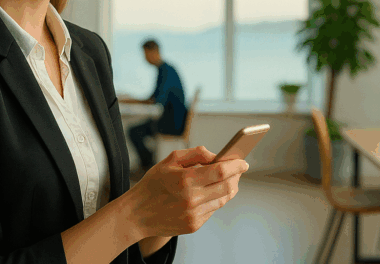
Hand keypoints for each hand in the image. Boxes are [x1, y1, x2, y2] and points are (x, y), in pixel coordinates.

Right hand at [125, 146, 248, 237]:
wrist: (136, 214)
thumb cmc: (153, 184)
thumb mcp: (169, 160)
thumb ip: (195, 154)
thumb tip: (217, 156)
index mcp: (185, 179)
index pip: (221, 171)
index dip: (236, 165)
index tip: (243, 161)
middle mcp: (192, 199)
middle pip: (228, 186)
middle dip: (237, 176)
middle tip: (238, 170)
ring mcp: (194, 214)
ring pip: (223, 199)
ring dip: (229, 188)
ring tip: (226, 180)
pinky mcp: (194, 225)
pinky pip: (213, 210)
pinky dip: (216, 199)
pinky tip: (210, 193)